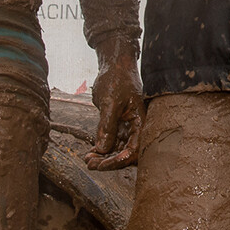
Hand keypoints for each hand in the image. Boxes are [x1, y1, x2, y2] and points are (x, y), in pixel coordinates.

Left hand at [85, 47, 142, 170]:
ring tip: (88, 160)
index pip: (134, 150)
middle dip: (109, 161)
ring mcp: (126, 126)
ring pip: (117, 149)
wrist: (114, 65)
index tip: (102, 165)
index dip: (119, 161)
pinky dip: (101, 149)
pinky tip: (90, 153)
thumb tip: (103, 149)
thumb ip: (107, 126)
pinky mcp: (117, 124)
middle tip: (91, 164)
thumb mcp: (111, 102)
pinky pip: (111, 141)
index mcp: (141, 121)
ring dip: (103, 157)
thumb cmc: (117, 79)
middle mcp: (136, 126)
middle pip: (126, 153)